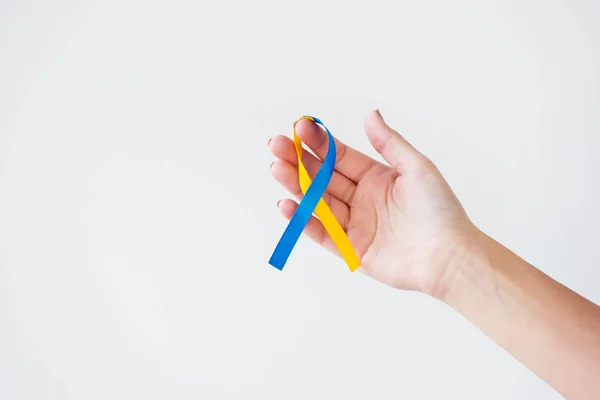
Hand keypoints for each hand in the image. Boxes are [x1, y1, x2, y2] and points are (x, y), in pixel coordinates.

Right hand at [269, 110, 476, 296]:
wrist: (449, 256)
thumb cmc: (440, 210)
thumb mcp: (417, 168)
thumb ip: (389, 143)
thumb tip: (369, 114)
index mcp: (376, 177)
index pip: (340, 157)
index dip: (319, 142)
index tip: (300, 127)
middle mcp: (361, 198)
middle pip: (322, 177)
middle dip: (298, 160)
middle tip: (276, 144)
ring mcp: (354, 224)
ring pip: (318, 201)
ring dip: (296, 185)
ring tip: (276, 168)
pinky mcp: (350, 249)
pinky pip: (322, 233)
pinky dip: (303, 220)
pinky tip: (287, 204)